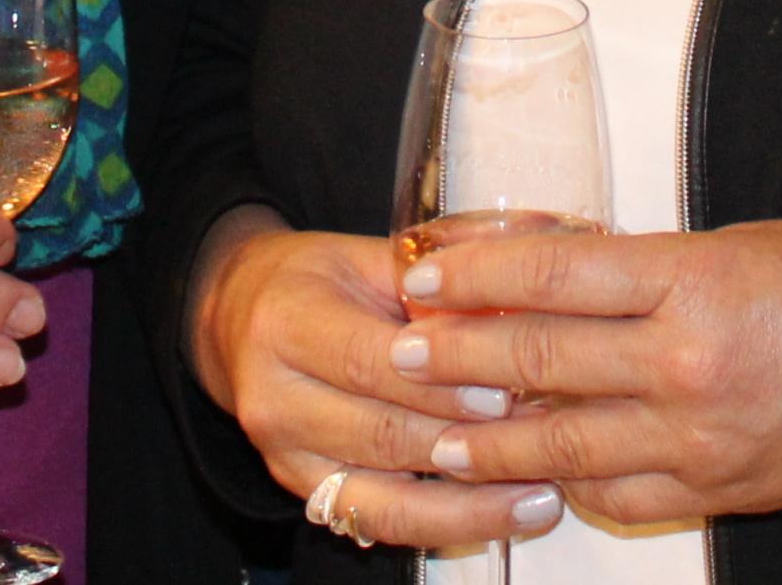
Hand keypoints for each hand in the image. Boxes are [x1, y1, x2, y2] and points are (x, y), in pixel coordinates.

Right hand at [188, 207, 566, 550]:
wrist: (238, 319)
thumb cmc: (316, 280)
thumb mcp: (364, 256)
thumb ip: (430, 280)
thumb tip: (519, 291)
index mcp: (287, 323)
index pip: (368, 362)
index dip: (439, 385)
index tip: (506, 393)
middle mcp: (274, 397)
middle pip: (379, 434)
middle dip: (466, 446)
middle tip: (544, 445)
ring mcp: (285, 456)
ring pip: (382, 497)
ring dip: (467, 504)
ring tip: (539, 497)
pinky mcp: (301, 493)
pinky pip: (378, 523)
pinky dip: (443, 525)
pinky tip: (498, 517)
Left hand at [392, 219, 781, 525]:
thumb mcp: (730, 246)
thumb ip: (641, 268)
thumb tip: (547, 280)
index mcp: (691, 281)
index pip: (554, 272)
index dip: (478, 275)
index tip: (427, 275)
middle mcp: (684, 362)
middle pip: (541, 359)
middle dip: (458, 357)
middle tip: (402, 351)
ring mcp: (694, 435)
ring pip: (563, 442)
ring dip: (490, 439)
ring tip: (439, 433)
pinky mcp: (709, 487)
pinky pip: (615, 494)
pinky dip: (564, 483)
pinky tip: (526, 474)